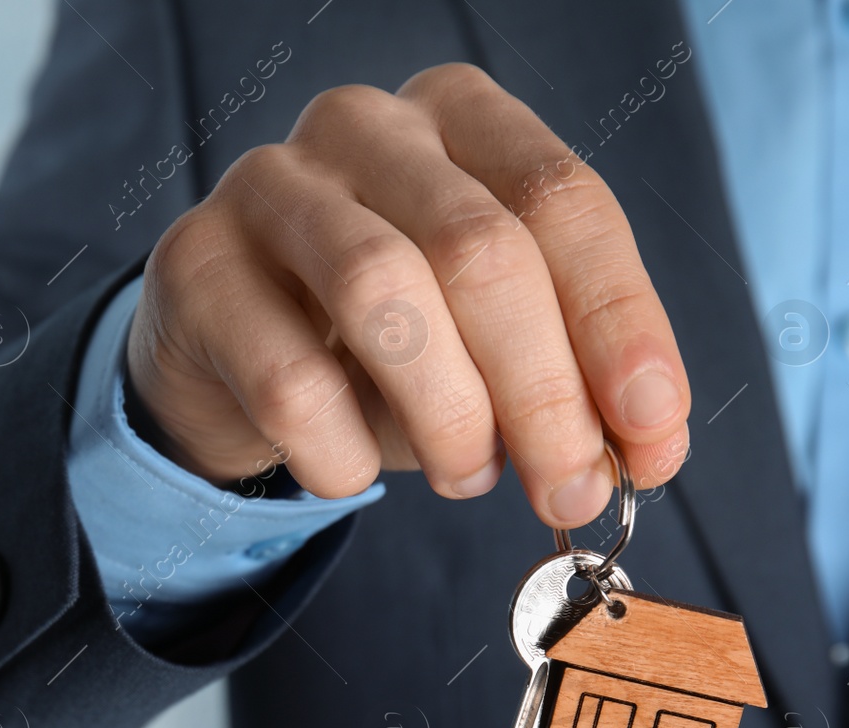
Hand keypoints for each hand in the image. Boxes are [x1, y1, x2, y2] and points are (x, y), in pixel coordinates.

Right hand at [126, 63, 689, 527]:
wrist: (229, 351)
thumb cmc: (382, 343)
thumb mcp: (488, 344)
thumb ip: (567, 379)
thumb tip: (642, 453)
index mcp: (461, 116)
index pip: (562, 201)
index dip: (620, 325)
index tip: (653, 436)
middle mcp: (365, 126)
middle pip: (478, 249)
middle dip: (543, 392)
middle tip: (568, 489)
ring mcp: (268, 185)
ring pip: (380, 294)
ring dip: (448, 417)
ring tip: (466, 479)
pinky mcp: (194, 264)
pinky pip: (288, 380)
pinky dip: (343, 453)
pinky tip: (353, 469)